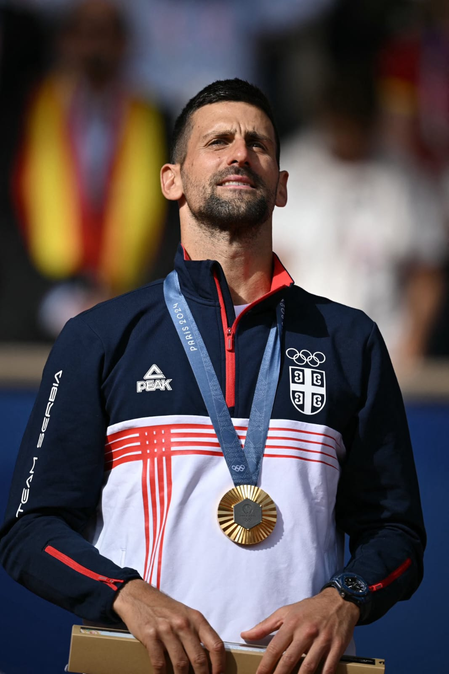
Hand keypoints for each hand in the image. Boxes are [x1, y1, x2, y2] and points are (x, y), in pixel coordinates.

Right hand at [113, 579, 224, 673]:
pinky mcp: (150, 636)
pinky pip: (160, 663)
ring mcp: (166, 630)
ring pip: (181, 664)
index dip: (219, 664)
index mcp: (196, 619)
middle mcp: (183, 624)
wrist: (138, 596)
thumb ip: (197, 631)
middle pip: (199, 658)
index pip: (215, 644)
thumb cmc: (165, 608)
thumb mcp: (186, 614)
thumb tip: (209, 657)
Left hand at [240, 588, 359, 673]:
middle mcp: (306, 632)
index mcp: (292, 623)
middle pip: (289, 660)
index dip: (265, 665)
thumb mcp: (286, 612)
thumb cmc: (309, 609)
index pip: (275, 648)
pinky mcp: (337, 646)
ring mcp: (323, 640)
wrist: (338, 601)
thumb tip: (245, 635)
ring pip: (308, 667)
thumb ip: (265, 626)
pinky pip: (328, 667)